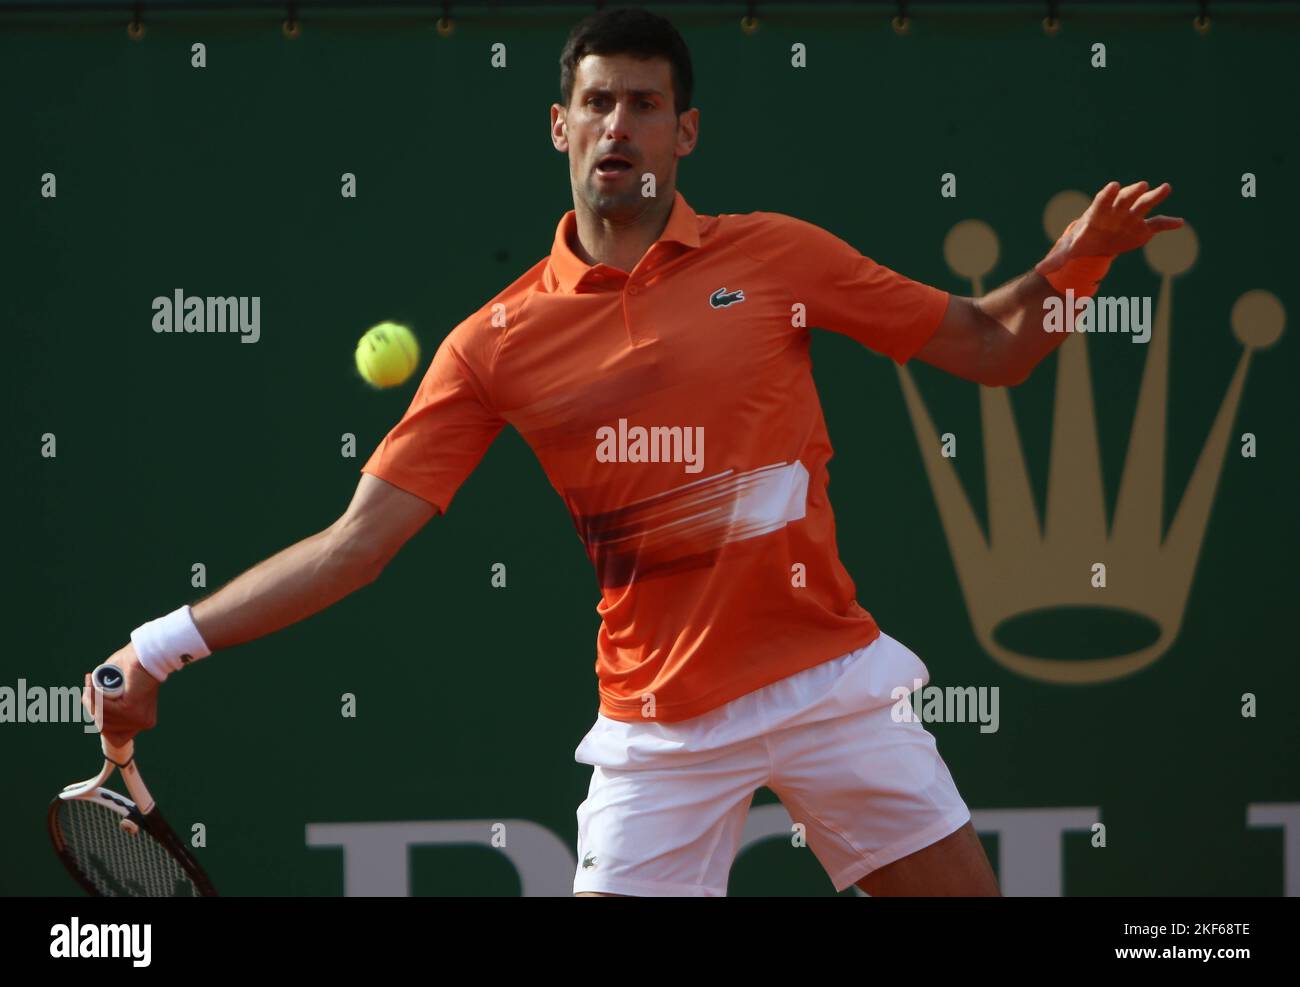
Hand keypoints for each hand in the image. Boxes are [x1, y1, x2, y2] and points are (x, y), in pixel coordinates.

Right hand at [82, 642, 160, 748]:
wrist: (149, 655)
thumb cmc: (135, 667)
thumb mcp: (122, 691)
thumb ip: (112, 705)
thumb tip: (97, 717)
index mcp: (144, 721)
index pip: (116, 738)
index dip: (100, 723)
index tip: (93, 703)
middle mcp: (144, 723)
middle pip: (105, 727)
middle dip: (92, 708)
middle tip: (88, 688)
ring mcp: (138, 718)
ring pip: (102, 717)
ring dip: (90, 701)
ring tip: (88, 683)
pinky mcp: (130, 709)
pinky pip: (103, 708)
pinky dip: (93, 696)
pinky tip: (90, 685)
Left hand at [1037, 180, 1183, 274]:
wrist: (1096, 244)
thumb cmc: (1080, 242)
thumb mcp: (1067, 252)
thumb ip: (1056, 259)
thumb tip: (1039, 269)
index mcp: (1097, 213)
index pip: (1102, 201)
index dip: (1108, 194)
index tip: (1114, 186)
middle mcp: (1116, 210)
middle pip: (1125, 198)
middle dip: (1133, 192)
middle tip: (1143, 185)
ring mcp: (1131, 217)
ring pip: (1143, 205)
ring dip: (1155, 197)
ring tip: (1166, 188)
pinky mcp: (1142, 227)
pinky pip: (1156, 224)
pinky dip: (1167, 223)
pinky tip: (1179, 223)